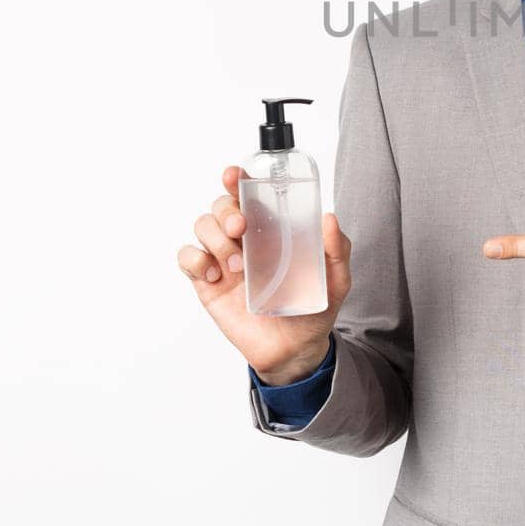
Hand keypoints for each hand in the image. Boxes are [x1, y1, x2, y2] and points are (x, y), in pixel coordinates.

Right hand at [177, 165, 351, 384]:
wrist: (295, 350)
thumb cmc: (313, 308)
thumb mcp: (336, 279)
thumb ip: (337, 249)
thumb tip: (329, 218)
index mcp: (272, 229)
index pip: (249, 194)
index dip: (237, 179)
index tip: (235, 175)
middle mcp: (244, 239)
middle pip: (221, 205)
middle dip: (226, 209)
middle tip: (241, 228)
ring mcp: (223, 259)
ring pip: (202, 225)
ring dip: (215, 237)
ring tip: (237, 265)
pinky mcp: (207, 283)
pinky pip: (187, 258)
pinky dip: (195, 259)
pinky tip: (214, 275)